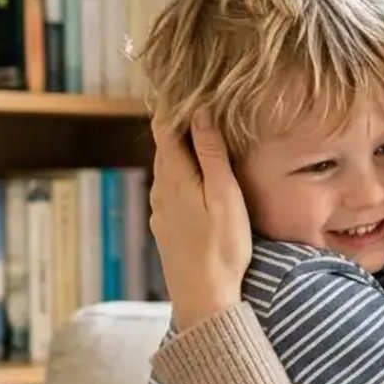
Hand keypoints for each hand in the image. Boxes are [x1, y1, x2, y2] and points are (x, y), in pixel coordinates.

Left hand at [149, 112, 252, 329]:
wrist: (204, 300)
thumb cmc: (222, 249)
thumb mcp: (224, 196)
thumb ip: (210, 153)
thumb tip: (199, 111)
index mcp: (174, 177)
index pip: (165, 128)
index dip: (173, 104)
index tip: (185, 84)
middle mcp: (160, 190)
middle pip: (165, 147)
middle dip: (178, 124)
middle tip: (197, 102)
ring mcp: (160, 211)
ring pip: (167, 169)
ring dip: (180, 150)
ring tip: (199, 134)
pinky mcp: (166, 229)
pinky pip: (170, 190)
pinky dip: (182, 174)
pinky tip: (197, 180)